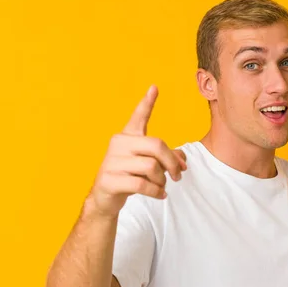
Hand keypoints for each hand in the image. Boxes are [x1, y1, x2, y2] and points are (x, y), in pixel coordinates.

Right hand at [87, 85, 186, 217]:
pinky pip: (142, 185)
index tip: (155, 87)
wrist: (105, 198)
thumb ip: (166, 159)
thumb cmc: (129, 177)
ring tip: (161, 186)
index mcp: (127, 137)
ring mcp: (112, 161)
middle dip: (172, 163)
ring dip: (162, 180)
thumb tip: (183, 160)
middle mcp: (118, 144)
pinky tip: (160, 194)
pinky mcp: (109, 180)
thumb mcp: (149, 166)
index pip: (138, 117)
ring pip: (151, 167)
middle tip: (178, 176)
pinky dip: (156, 192)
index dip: (147, 103)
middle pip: (157, 146)